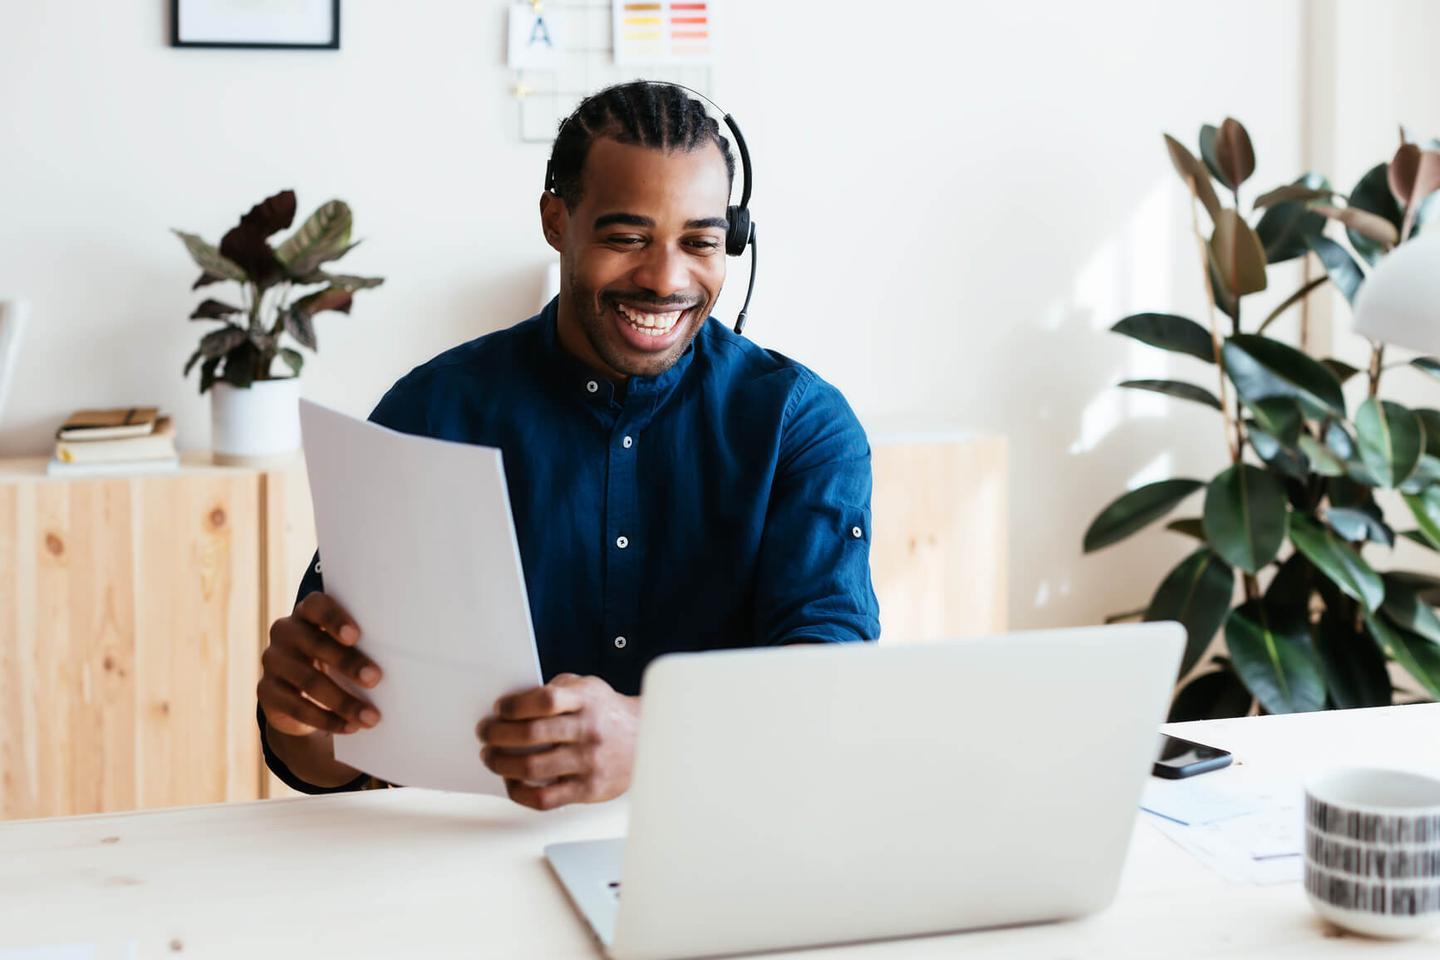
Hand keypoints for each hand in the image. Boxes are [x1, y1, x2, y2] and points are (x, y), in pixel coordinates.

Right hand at [259, 592, 382, 736]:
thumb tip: (405, 663)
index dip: (334, 618)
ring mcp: (273, 661)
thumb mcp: (345, 647)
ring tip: (371, 717)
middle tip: (376, 679)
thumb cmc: (335, 658)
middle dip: (348, 663)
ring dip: (343, 701)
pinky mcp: (267, 691)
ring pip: (309, 681)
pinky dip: (327, 720)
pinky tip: (350, 727)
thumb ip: (363, 644)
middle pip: (316, 644)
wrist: (297, 690)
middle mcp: (286, 631)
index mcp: (307, 612)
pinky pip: (297, 707)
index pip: (316, 605)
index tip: (355, 635)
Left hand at [477, 674, 639, 810]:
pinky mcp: (587, 789)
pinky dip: (519, 792)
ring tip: (491, 757)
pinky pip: (544, 798)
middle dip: (497, 734)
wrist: (646, 739)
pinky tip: (511, 782)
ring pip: (532, 767)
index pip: (545, 700)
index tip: (499, 709)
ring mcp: (588, 761)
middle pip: (532, 733)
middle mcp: (588, 730)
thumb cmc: (606, 713)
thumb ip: (556, 691)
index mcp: (586, 701)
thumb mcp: (587, 688)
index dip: (515, 704)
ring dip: (501, 763)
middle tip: (484, 733)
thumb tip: (512, 705)